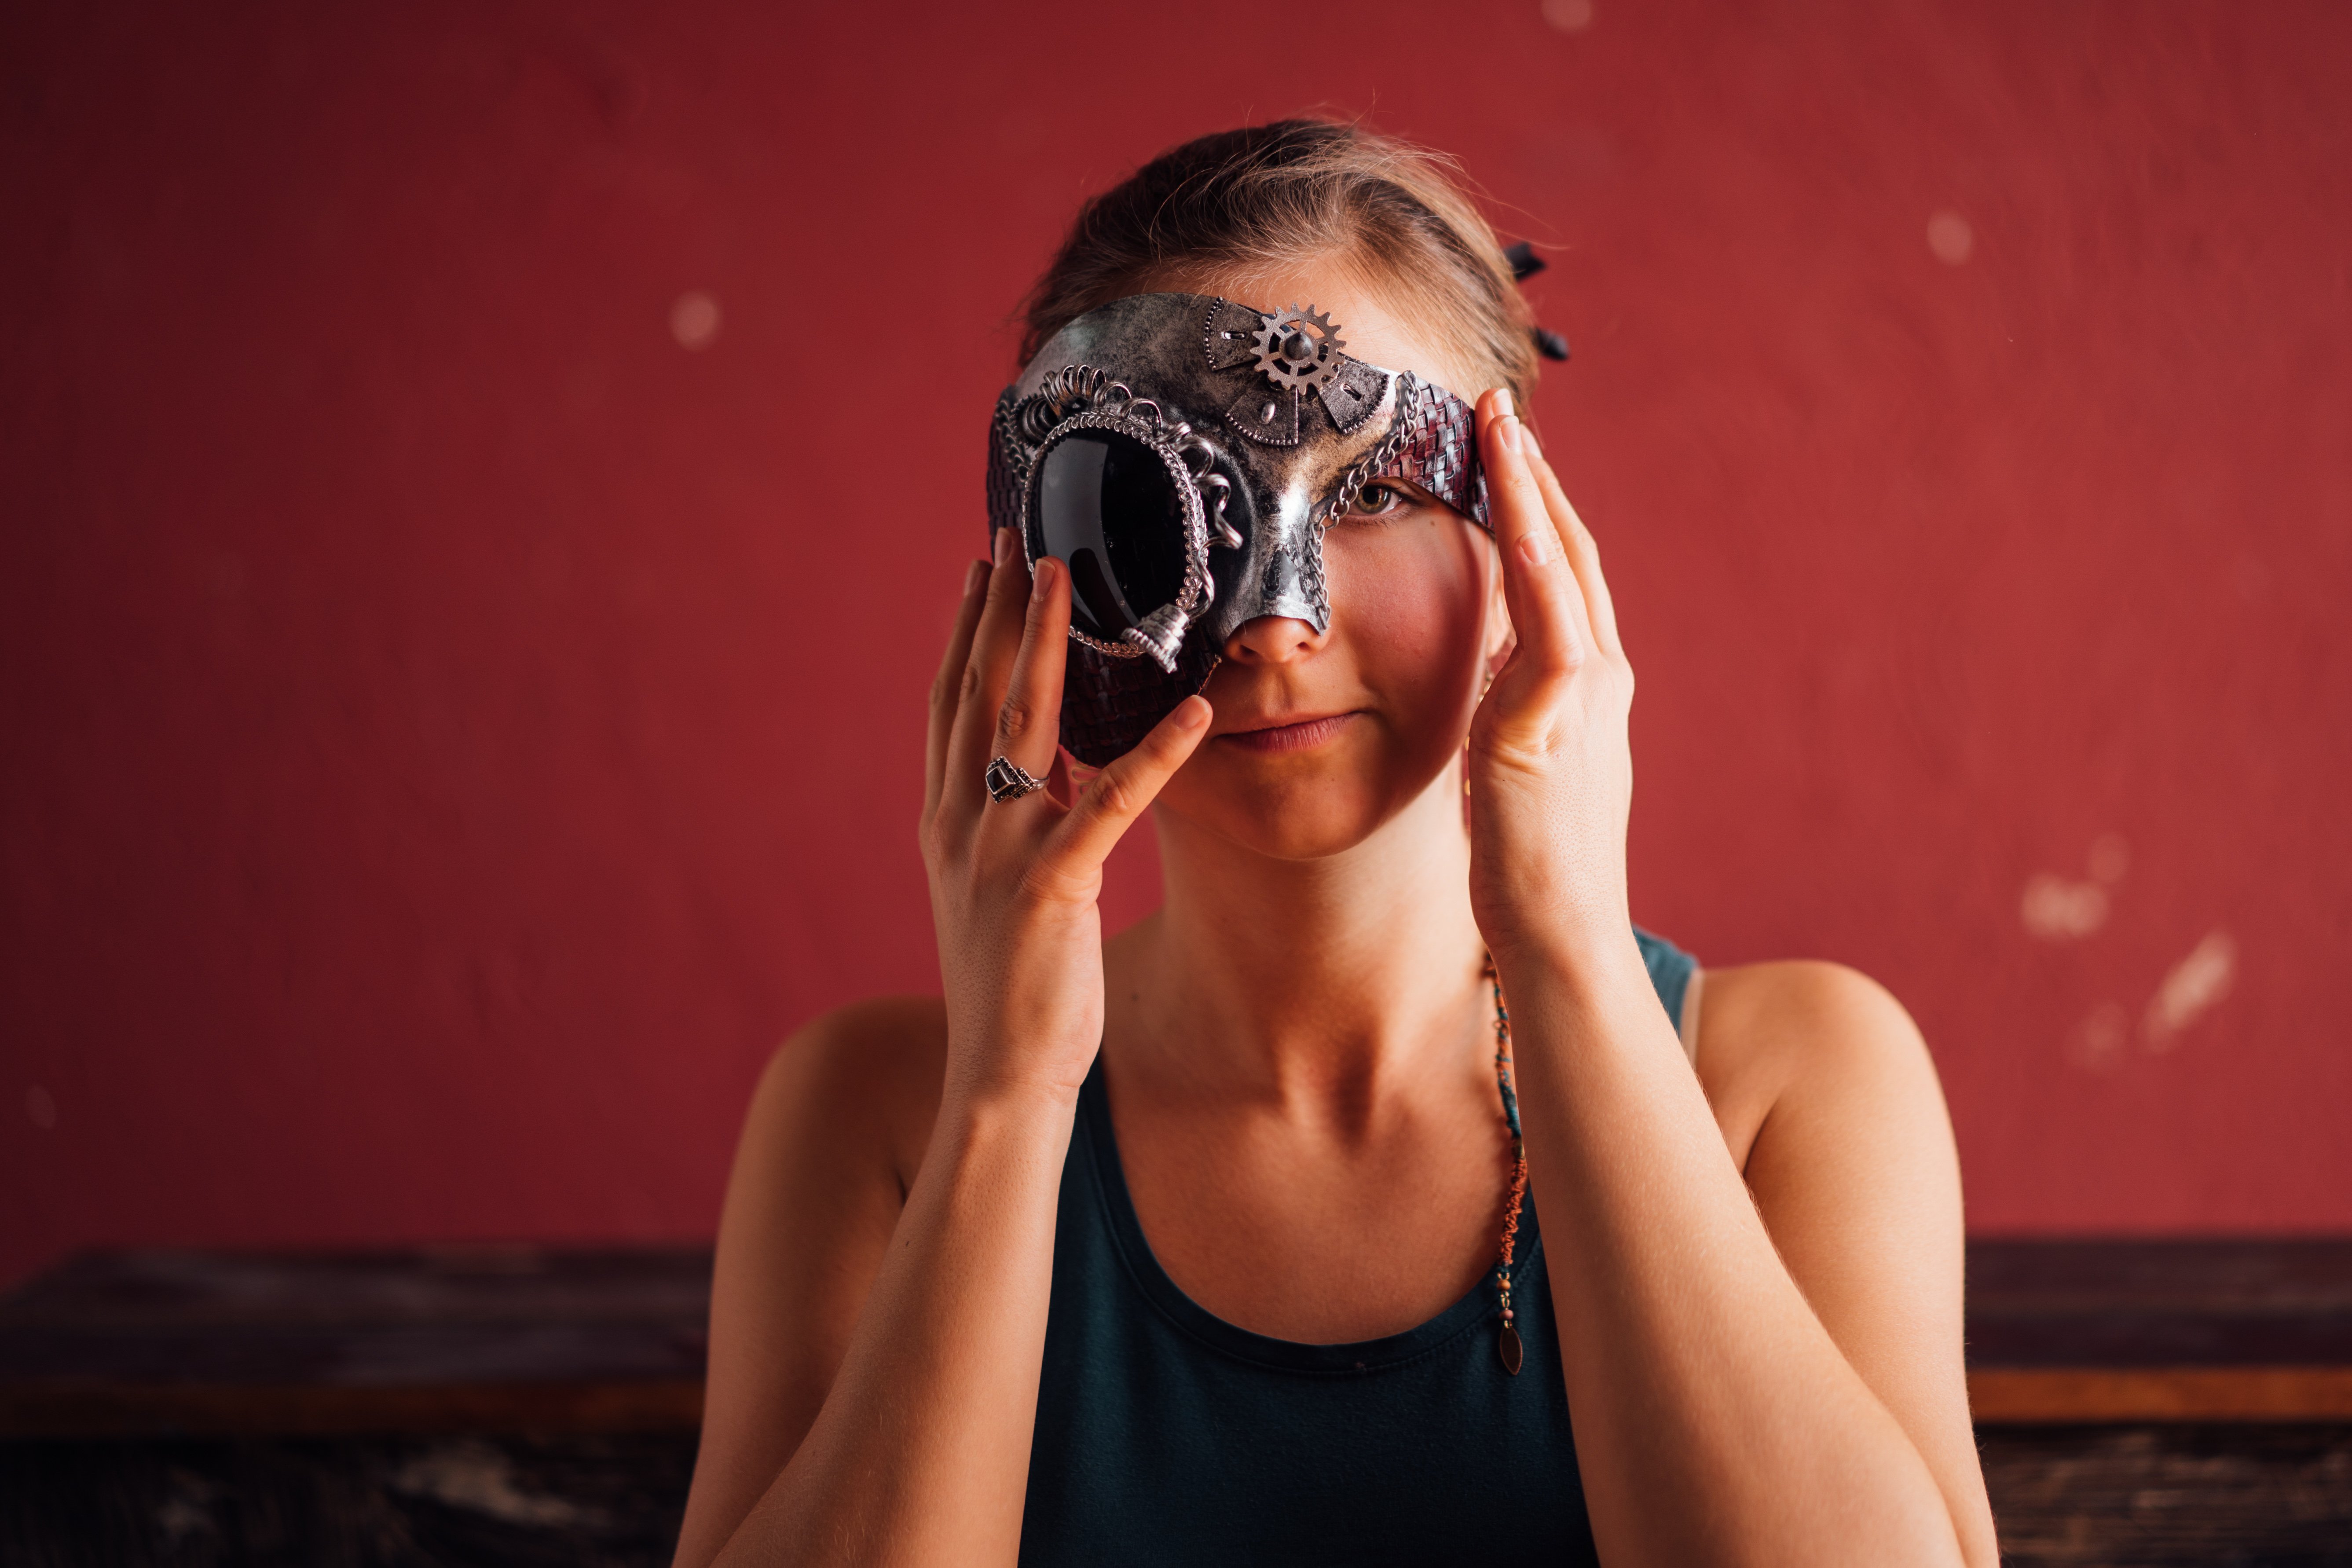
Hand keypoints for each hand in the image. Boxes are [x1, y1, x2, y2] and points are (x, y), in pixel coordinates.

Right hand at [920, 529, 1212, 1108]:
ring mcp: (1002, 853)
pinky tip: (1197, 709)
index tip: (982, 569)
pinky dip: (1157, 753)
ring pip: (1025, 724)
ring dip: (1047, 644)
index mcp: (947, 824)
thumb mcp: (998, 890)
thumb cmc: (1012, 989)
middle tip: (1018, 539)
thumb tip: (1041, 767)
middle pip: (978, 694)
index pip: (951, 706)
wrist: (1000, 1076)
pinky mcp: (1054, 887)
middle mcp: (961, 825)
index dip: (966, 632)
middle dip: (997, 610)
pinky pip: (1113, 803)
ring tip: (1070, 578)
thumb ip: (1010, 824)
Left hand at [1464, 390, 1637, 969]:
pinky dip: (1532, 561)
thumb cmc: (1533, 859)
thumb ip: (1514, 701)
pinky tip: (1508, 514)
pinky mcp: (1553, 721)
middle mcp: (1597, 674)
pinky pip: (1548, 624)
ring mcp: (1583, 693)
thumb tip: (1493, 658)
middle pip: (1567, 550)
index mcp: (1584, 683)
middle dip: (1533, 475)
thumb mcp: (1517, 756)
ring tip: (1496, 427)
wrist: (1560, 929)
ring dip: (1528, 490)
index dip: (1534, 505)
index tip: (1502, 449)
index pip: (1561, 572)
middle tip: (1497, 409)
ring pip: (1559, 566)